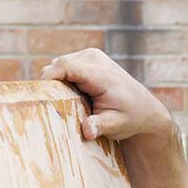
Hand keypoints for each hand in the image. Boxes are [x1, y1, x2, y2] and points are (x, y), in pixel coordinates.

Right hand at [40, 48, 171, 142]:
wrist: (145, 109)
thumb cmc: (130, 119)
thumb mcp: (116, 126)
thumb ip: (99, 126)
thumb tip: (87, 132)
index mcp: (101, 74)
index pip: (66, 67)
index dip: (49, 77)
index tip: (41, 93)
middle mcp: (95, 59)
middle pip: (59, 65)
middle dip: (53, 83)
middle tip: (56, 105)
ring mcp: (92, 55)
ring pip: (60, 64)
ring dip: (60, 81)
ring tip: (71, 101)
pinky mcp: (89, 57)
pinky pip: (67, 65)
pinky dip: (66, 78)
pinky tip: (75, 94)